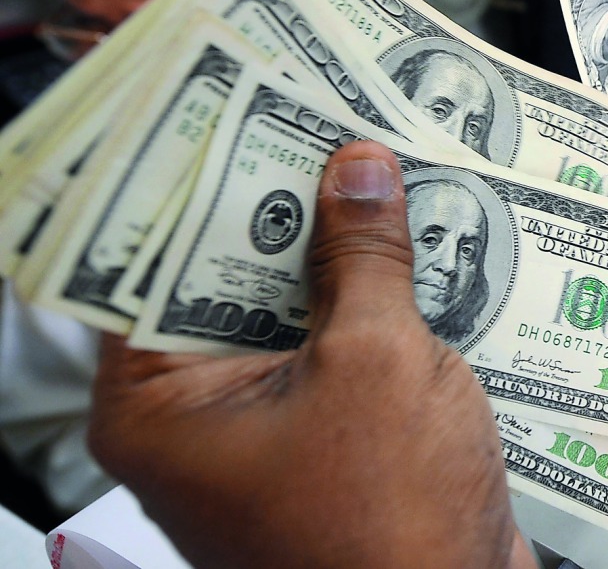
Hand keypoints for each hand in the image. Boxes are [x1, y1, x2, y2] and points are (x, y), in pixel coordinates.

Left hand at [89, 141, 535, 568]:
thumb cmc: (388, 523)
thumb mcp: (375, 361)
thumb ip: (364, 255)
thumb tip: (356, 168)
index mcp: (161, 404)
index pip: (162, 258)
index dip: (212, 180)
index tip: (254, 109)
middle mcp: (198, 416)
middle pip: (233, 278)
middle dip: (294, 207)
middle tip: (336, 124)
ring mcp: (265, 430)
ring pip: (295, 310)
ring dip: (344, 252)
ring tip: (386, 167)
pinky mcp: (327, 439)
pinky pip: (338, 347)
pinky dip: (375, 302)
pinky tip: (422, 246)